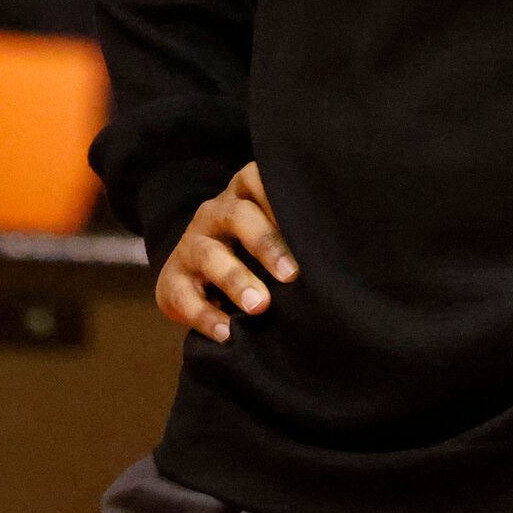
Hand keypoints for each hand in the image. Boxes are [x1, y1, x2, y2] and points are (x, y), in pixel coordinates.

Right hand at [154, 163, 297, 342]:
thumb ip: (295, 236)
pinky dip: (206, 316)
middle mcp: (215, 214)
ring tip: (259, 306)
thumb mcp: (273, 235)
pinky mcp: (172, 281)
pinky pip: (185, 296)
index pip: (257, 179)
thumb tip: (340, 258)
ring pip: (210, 255)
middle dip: (266, 244)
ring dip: (236, 279)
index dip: (278, 196)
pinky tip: (228, 333)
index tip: (307, 224)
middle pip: (238, 216)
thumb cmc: (254, 255)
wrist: (197, 277)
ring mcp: (191, 245)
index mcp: (243, 196)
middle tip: (291, 274)